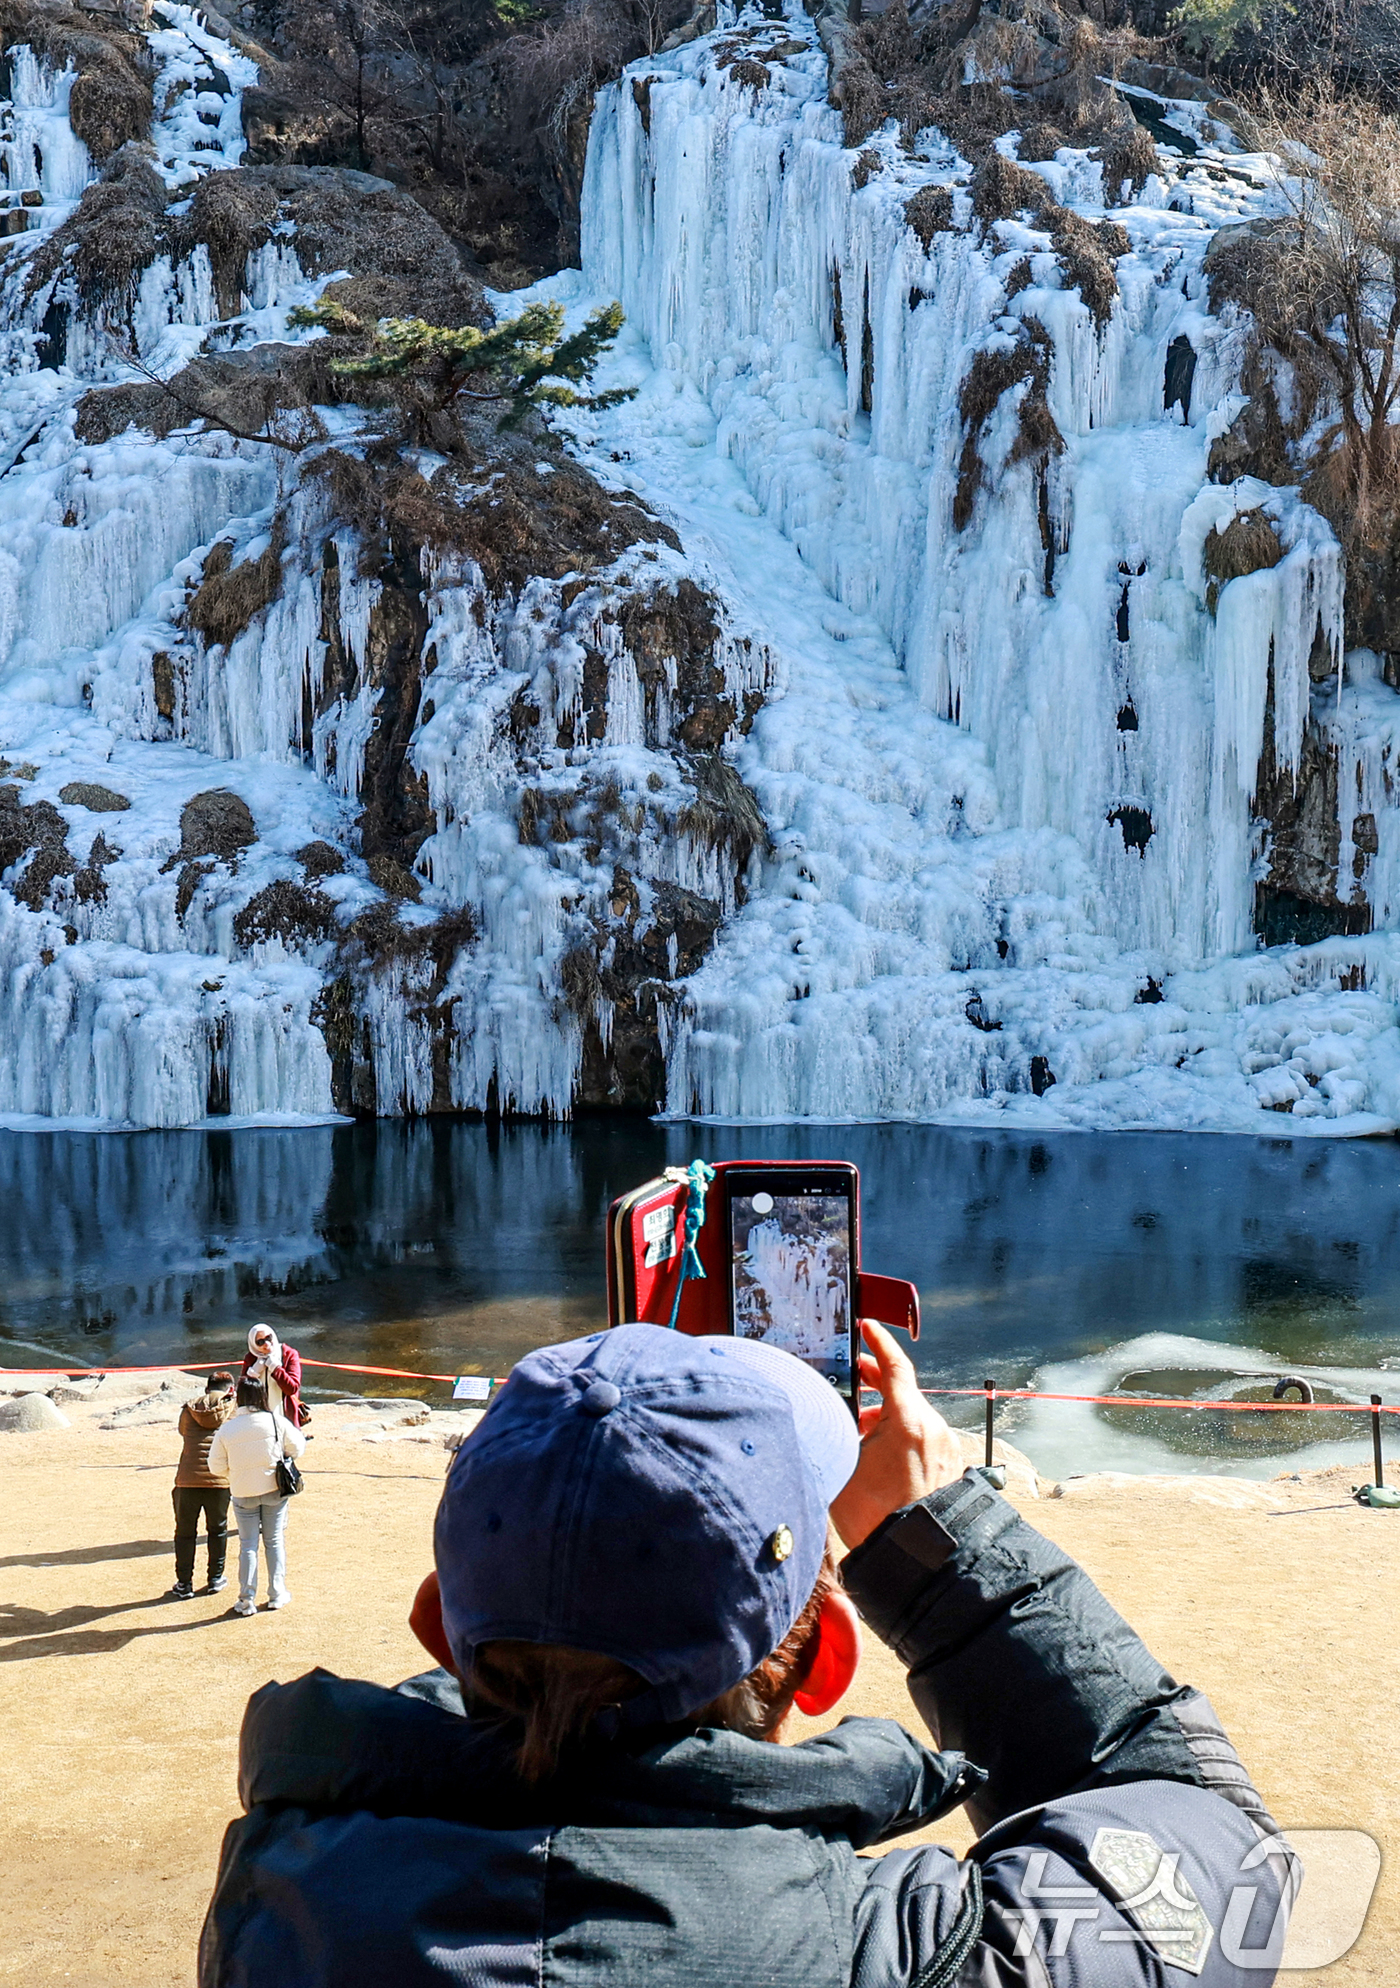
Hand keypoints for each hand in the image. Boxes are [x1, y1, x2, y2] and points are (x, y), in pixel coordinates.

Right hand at [830, 1320, 965, 1550]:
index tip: (867, 1327)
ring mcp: (945, 1448)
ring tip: (859, 1431)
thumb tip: (822, 1418)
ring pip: (912, 1417)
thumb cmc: (878, 1518)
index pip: (895, 1366)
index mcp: (909, 1421)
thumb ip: (836, 1433)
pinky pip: (923, 1438)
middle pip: (903, 1391)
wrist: (915, 1557)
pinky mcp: (950, 1466)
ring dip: (886, 1415)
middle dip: (877, 1382)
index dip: (879, 1343)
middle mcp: (933, 1429)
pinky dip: (901, 1435)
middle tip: (855, 1377)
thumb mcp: (842, 1465)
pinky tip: (879, 1453)